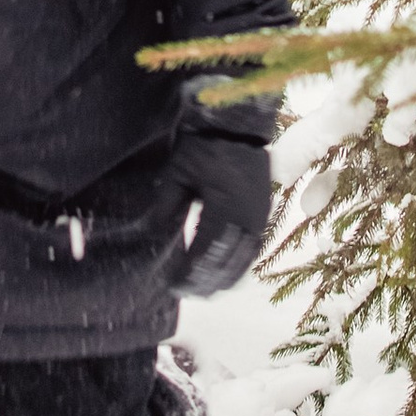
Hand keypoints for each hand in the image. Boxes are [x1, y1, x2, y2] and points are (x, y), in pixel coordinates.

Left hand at [169, 113, 272, 298]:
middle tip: (187, 292)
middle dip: (206, 280)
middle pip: (226, 260)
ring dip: (225, 277)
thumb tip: (150, 234)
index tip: (173, 285)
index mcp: (223, 204)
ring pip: (244, 258)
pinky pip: (255, 247)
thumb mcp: (178, 172)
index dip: (189, 271)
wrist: (237, 123)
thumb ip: (166, 205)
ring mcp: (260, 213)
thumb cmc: (203, 145)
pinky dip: (242, 264)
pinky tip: (229, 274)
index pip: (204, 249)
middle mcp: (246, 214)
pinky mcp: (266, 210)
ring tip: (206, 290)